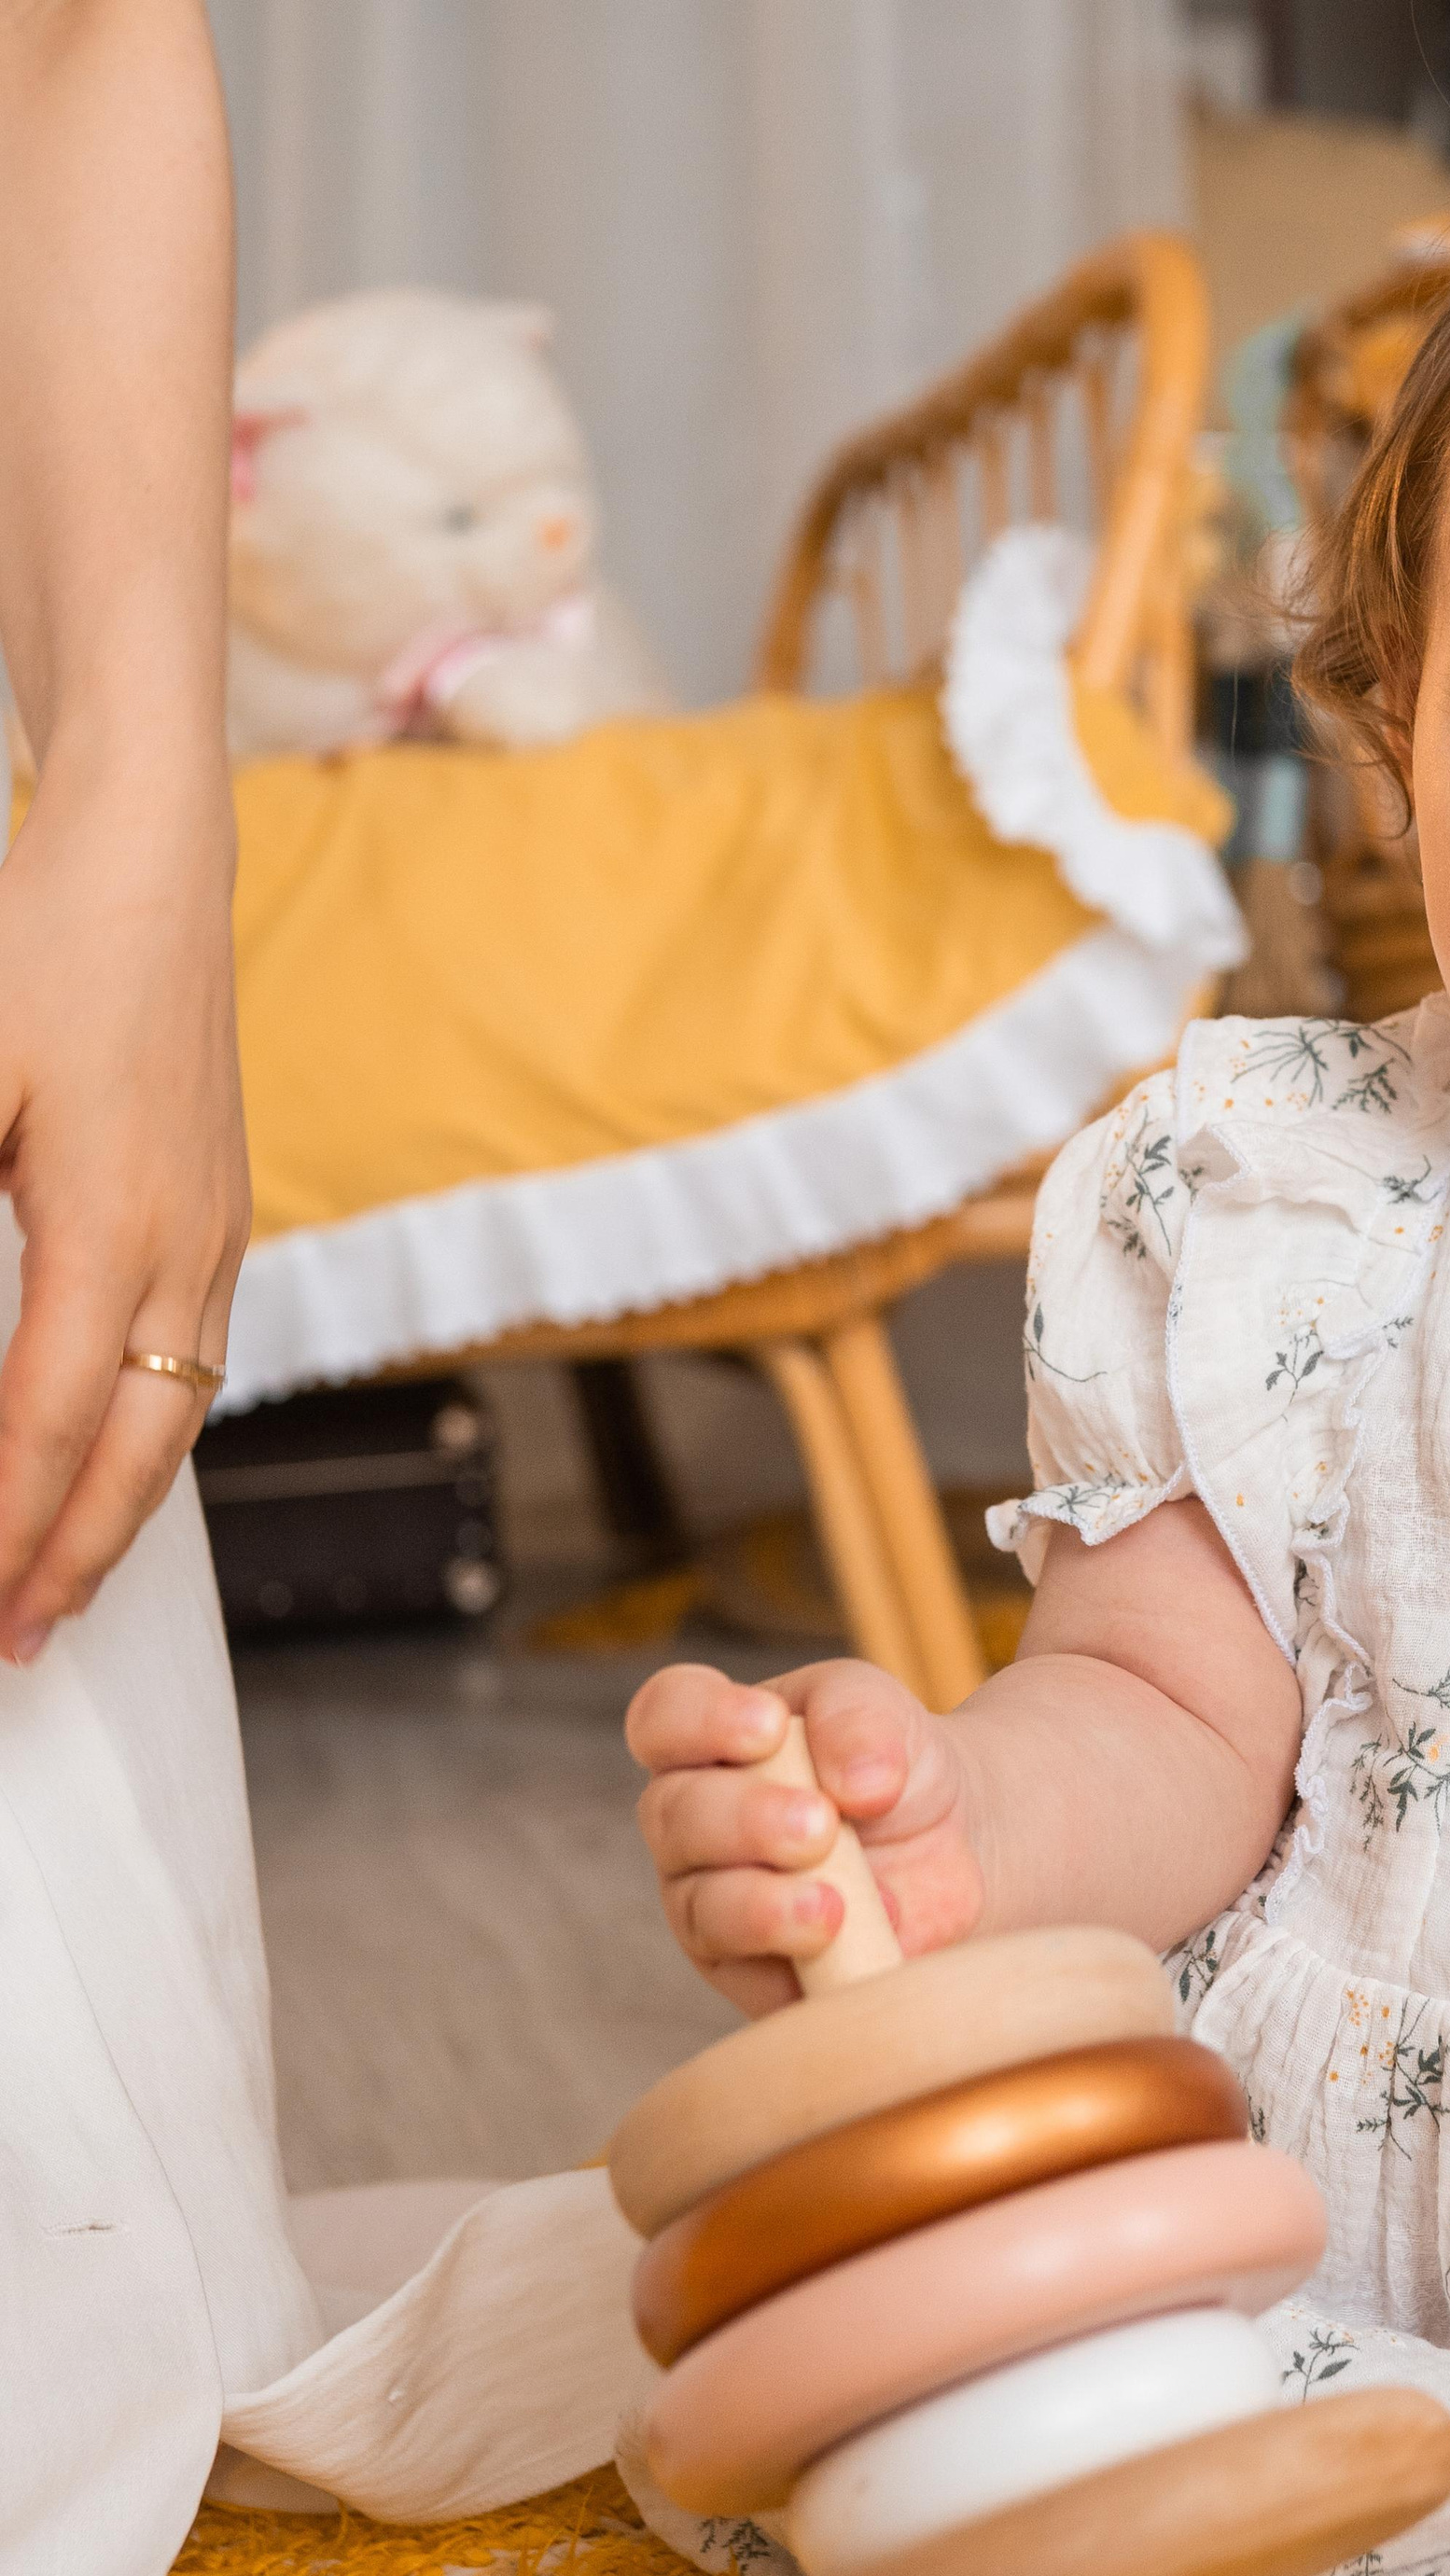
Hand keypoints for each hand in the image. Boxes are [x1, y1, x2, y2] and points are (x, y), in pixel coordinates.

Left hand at [0, 781, 244, 1658]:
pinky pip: (193, 1357)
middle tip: (17, 1636)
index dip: (7, 1524)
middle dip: (77, 1556)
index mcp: (115, 1220)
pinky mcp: (217, 1207)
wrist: (153, 854)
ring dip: (120, 1506)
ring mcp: (216, 1228)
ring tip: (62, 1574)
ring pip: (178, 1413)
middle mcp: (187, 1243)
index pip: (49, 1419)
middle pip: (140, 1448)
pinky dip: (147, 1432)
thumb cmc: (46, 939)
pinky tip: (109, 1450)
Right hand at [626, 1657, 983, 2014]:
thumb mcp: (884, 1713)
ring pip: (703, 1908)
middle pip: (673, 1816)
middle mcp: (693, 1825)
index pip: (662, 1718)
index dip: (700, 1720)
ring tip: (832, 1905)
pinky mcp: (752, 1976)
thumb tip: (857, 1784)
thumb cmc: (895, 1767)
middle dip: (746, 1820)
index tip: (771, 1726)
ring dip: (762, 1905)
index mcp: (710, 1742)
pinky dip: (805, 1959)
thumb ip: (858, 1720)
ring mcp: (713, 1905)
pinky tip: (852, 1939)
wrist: (961, 1847)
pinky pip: (756, 1980)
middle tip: (822, 1825)